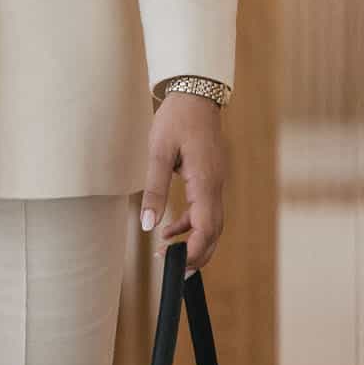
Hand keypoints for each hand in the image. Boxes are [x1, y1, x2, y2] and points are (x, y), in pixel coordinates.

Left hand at [143, 91, 226, 269]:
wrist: (195, 93)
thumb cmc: (177, 119)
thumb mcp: (158, 152)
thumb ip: (154, 189)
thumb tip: (147, 224)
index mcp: (205, 181)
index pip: (206, 227)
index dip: (193, 250)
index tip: (175, 264)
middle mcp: (216, 185)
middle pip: (214, 232)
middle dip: (196, 254)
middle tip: (173, 270)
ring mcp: (216, 182)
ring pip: (212, 223)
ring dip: (193, 241)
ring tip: (166, 252)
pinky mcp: (211, 178)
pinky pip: (206, 209)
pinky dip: (191, 224)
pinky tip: (169, 228)